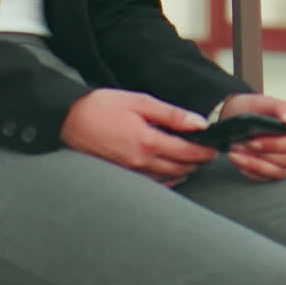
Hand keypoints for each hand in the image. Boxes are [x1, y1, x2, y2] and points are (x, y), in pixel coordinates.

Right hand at [60, 89, 217, 185]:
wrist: (70, 119)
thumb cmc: (103, 106)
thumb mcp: (140, 102)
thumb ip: (172, 115)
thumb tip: (200, 123)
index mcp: (148, 142)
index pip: (188, 153)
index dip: (205, 151)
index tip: (215, 146)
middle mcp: (141, 162)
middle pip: (182, 169)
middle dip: (198, 162)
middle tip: (208, 152)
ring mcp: (132, 173)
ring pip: (169, 179)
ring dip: (185, 170)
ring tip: (193, 159)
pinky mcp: (123, 176)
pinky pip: (154, 183)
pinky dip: (168, 177)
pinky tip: (171, 168)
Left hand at [218, 94, 285, 181]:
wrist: (238, 116)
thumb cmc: (252, 108)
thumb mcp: (262, 102)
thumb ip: (280, 108)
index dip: (275, 144)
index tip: (252, 142)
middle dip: (261, 154)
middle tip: (238, 146)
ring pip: (279, 171)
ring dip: (254, 164)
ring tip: (234, 155)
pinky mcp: (278, 171)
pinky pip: (268, 178)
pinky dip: (252, 172)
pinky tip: (239, 162)